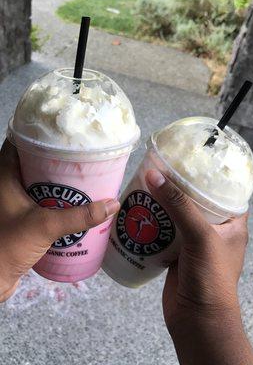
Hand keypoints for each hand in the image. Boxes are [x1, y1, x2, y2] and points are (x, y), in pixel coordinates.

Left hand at [0, 141, 119, 301]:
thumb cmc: (7, 247)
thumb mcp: (45, 226)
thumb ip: (78, 217)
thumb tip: (112, 204)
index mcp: (4, 177)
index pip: (20, 143)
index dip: (40, 136)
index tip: (64, 135)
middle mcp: (7, 186)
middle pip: (33, 163)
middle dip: (56, 160)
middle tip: (81, 158)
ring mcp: (14, 204)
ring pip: (38, 184)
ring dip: (58, 182)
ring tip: (82, 179)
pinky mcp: (21, 219)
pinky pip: (41, 202)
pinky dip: (56, 200)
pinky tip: (73, 204)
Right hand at [146, 169, 252, 364]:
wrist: (196, 319)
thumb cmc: (210, 277)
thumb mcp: (200, 235)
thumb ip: (179, 205)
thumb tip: (155, 174)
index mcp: (231, 222)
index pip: (223, 189)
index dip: (209, 173)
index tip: (190, 157)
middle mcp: (214, 229)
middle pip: (195, 200)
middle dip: (178, 186)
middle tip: (161, 168)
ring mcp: (194, 241)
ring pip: (177, 214)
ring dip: (162, 203)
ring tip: (146, 183)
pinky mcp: (176, 252)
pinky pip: (164, 230)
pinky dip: (153, 221)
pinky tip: (139, 210)